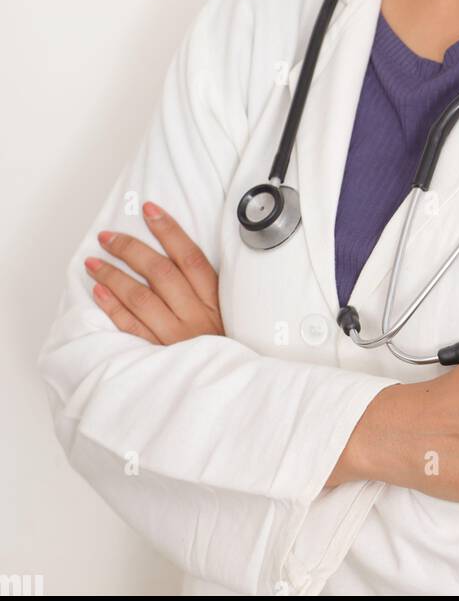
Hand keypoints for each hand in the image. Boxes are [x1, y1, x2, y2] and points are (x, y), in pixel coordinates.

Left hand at [84, 201, 223, 344]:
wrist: (224, 390)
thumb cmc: (219, 347)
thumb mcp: (223, 313)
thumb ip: (202, 287)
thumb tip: (172, 249)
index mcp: (215, 301)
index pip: (191, 257)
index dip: (169, 230)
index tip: (149, 210)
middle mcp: (196, 316)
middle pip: (161, 273)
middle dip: (131, 249)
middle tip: (108, 236)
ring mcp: (175, 338)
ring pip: (141, 298)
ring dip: (114, 275)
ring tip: (93, 261)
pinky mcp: (157, 357)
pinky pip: (131, 328)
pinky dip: (113, 308)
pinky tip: (99, 291)